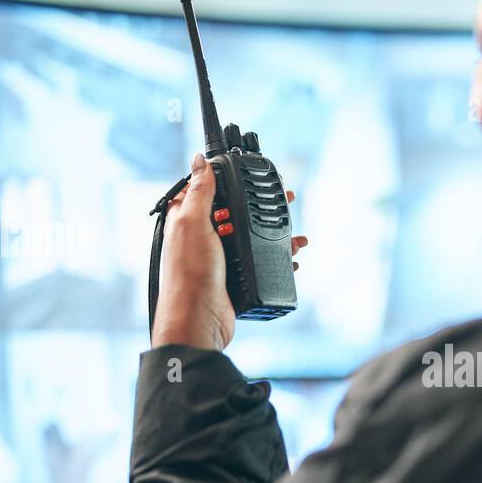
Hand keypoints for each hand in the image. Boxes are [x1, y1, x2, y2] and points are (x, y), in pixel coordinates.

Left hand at [151, 152, 309, 350]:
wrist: (200, 321)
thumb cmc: (190, 275)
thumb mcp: (193, 224)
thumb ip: (199, 192)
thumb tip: (199, 161)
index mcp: (185, 220)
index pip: (206, 189)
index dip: (226, 178)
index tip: (248, 170)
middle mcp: (201, 237)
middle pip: (235, 212)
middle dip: (259, 204)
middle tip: (285, 196)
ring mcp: (218, 258)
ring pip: (250, 236)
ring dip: (274, 232)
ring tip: (295, 230)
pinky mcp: (233, 277)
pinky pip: (258, 260)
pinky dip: (276, 256)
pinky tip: (290, 255)